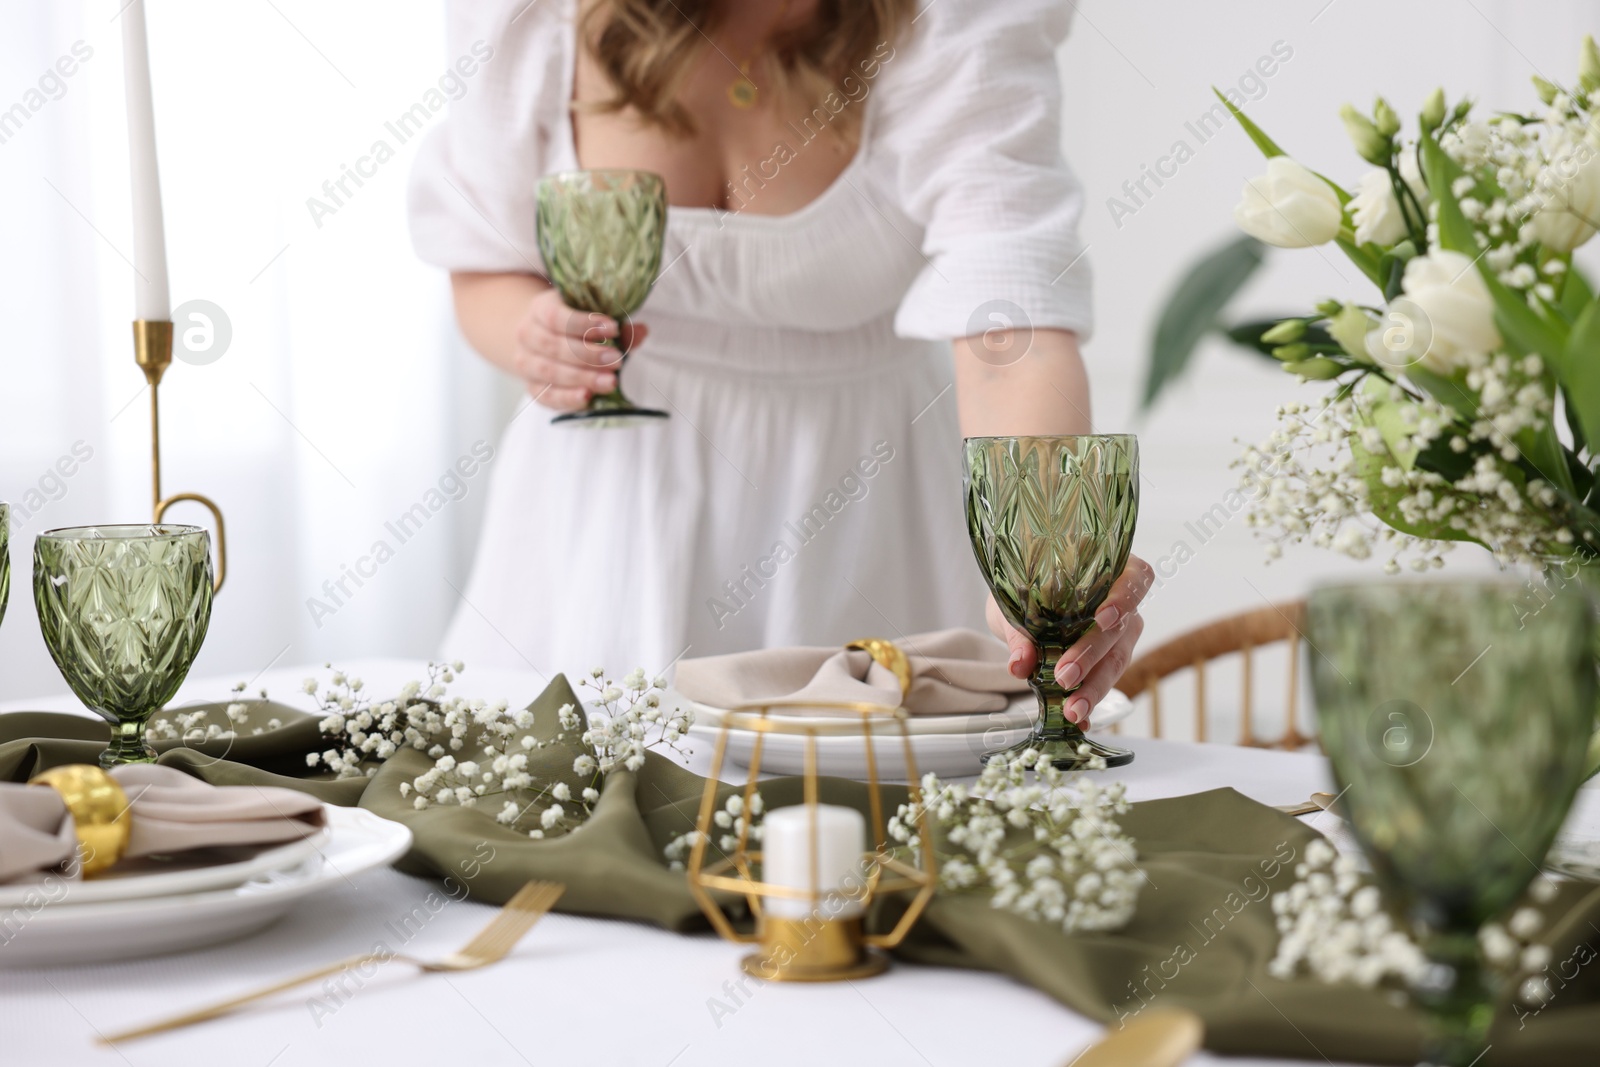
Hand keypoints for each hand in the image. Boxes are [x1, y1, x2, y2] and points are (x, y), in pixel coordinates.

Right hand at [513, 288, 648, 411]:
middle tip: (616, 360)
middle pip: (553, 346)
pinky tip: (588, 397)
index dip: (584, 324)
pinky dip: (567, 398)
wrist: (542, 337)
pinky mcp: (532, 387)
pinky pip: (547, 396)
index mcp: (540, 309)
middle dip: (588, 355)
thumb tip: (640, 331)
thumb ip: (614, 326)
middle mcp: (526, 334)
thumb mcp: (591, 317)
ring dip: (582, 378)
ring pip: (549, 372)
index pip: (555, 316)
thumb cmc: (573, 325)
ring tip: (611, 381)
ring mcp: (525, 363)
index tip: (613, 328)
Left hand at [986, 554, 1153, 726]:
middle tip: (1064, 676)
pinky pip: (1105, 680)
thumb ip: (1019, 632)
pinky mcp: (1109, 660)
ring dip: (1093, 687)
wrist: (1025, 606)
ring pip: (1116, 661)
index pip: (1135, 577)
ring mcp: (1120, 634)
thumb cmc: (1027, 591)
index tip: (1104, 618)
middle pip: (1119, 629)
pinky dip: (1090, 700)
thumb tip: (1020, 664)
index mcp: (1109, 571)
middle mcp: (1122, 603)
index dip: (1124, 597)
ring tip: (1072, 709)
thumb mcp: (1014, 605)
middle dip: (1091, 655)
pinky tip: (1077, 718)